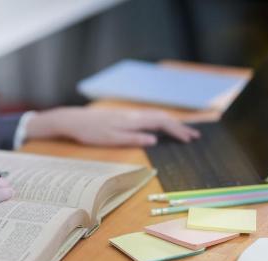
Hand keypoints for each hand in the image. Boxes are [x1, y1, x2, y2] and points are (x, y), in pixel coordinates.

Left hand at [25, 107, 199, 145]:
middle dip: (179, 126)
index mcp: (133, 120)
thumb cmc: (90, 132)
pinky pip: (148, 117)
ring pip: (156, 116)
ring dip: (171, 123)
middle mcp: (134, 114)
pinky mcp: (124, 116)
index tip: (190, 139)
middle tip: (194, 136)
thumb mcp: (111, 139)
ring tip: (182, 131)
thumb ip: (133, 139)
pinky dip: (160, 122)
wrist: (73, 120)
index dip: (177, 130)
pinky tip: (161, 127)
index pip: (162, 122)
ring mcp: (129, 114)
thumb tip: (154, 140)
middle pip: (162, 117)